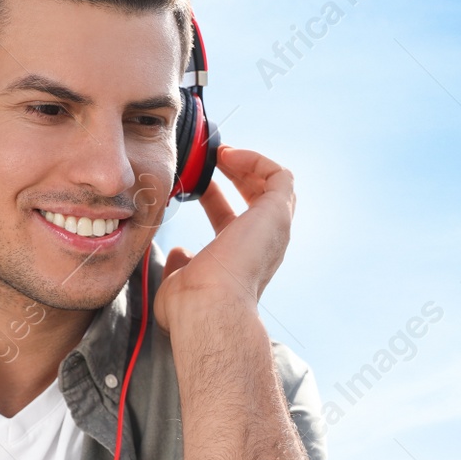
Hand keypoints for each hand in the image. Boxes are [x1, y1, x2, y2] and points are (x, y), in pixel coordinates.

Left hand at [154, 146, 294, 333]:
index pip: (234, 220)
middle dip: (237, 174)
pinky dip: (257, 160)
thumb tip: (180, 252)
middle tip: (213, 159)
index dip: (217, 196)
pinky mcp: (278, 214)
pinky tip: (230, 156)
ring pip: (275, 185)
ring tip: (222, 152)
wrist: (208, 307)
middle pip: (261, 198)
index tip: (197, 182)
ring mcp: (274, 229)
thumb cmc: (191, 306)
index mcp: (241, 259)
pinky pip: (279, 175)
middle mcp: (264, 244)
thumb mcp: (180, 280)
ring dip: (249, 163)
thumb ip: (182, 264)